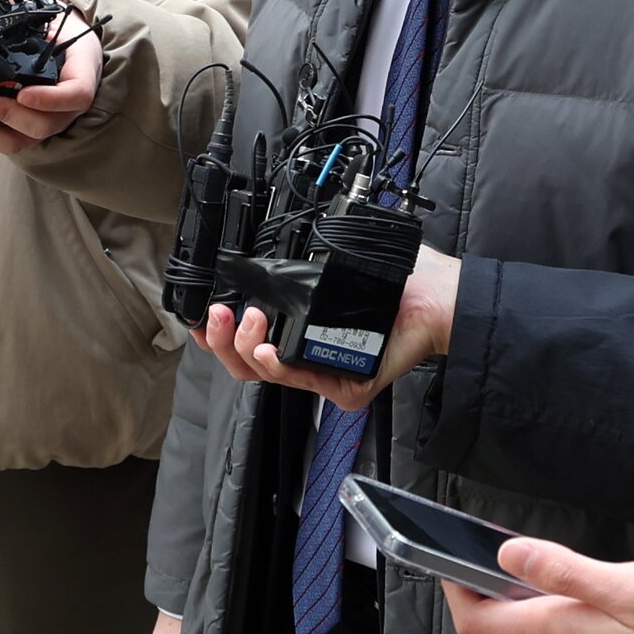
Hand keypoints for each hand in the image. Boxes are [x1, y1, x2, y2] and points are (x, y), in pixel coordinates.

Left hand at [0, 9, 102, 153]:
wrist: (71, 49)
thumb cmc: (62, 32)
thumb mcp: (47, 12)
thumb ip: (11, 1)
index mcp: (81, 72)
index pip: (77, 94)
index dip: (51, 99)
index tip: (24, 94)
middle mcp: (68, 104)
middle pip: (43, 123)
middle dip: (6, 114)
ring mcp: (49, 120)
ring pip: (22, 139)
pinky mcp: (29, 128)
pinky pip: (7, 140)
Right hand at [194, 242, 462, 405]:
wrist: (436, 297)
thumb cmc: (395, 282)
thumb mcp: (334, 264)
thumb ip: (298, 260)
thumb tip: (262, 245)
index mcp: (299, 330)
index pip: (247, 340)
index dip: (216, 334)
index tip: (197, 317)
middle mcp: (307, 354)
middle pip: (244, 364)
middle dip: (219, 341)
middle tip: (217, 316)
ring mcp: (324, 374)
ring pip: (265, 375)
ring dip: (245, 348)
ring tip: (248, 321)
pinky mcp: (347, 388)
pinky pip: (305, 382)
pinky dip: (279, 366)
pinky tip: (268, 351)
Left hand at [443, 540, 633, 633]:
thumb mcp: (631, 588)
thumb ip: (565, 571)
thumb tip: (506, 554)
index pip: (477, 621)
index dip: (455, 588)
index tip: (453, 554)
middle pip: (503, 627)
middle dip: (493, 588)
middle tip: (509, 546)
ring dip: (530, 602)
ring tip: (553, 566)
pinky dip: (559, 619)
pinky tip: (592, 600)